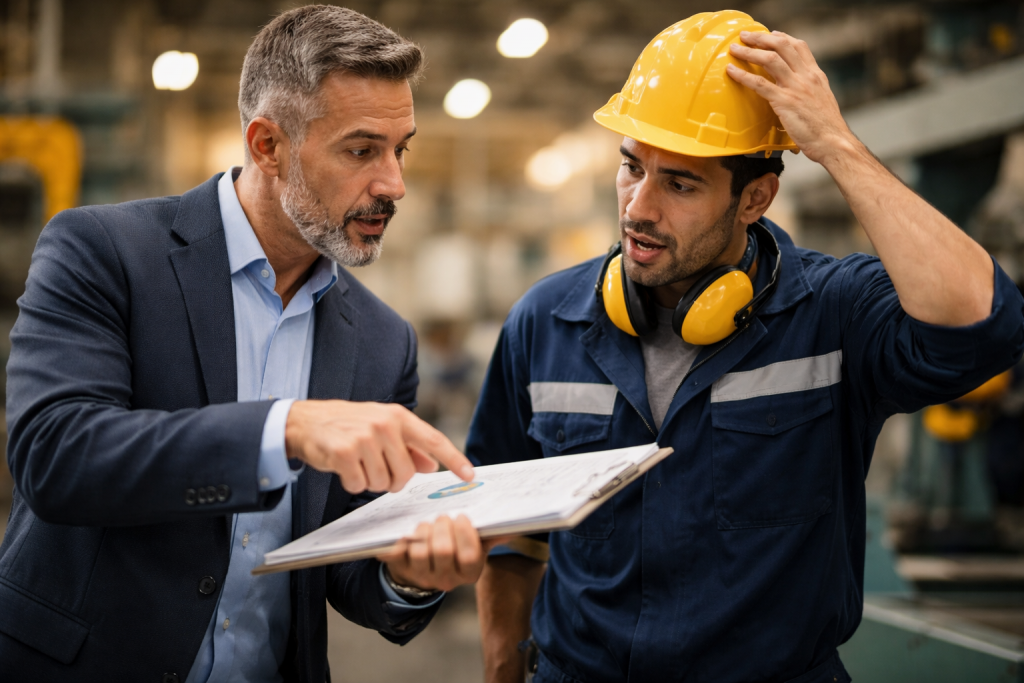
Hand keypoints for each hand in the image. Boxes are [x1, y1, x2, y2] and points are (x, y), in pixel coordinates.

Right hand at [285, 400, 473, 493]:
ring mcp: (364, 438)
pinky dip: (352, 482)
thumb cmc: (348, 425)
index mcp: (398, 417)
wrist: (306, 421)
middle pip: (406, 474)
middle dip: (393, 480)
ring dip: (371, 481)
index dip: (454, 459)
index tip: (470, 475)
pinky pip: (359, 484)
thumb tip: (431, 465)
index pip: (433, 440)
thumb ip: (408, 446)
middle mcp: (384, 425)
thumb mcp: (382, 428)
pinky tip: (344, 467)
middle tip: (376, 468)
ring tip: (358, 463)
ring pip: (383, 482)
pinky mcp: (344, 452)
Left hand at [377, 515, 509, 592]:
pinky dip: (400, 540)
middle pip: (443, 551)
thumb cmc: (456, 547)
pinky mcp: (401, 569)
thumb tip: (515, 523)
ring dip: (422, 531)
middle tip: (442, 516)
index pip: (469, 556)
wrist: (426, 565)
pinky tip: (405, 532)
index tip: (461, 516)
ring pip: (420, 552)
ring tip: (426, 523)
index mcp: (470, 572)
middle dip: (442, 527)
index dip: (465, 534)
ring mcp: (422, 576)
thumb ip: (492, 533)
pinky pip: (396, 554)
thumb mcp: (477, 542)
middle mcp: (447, 579)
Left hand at [726, 30, 855, 165]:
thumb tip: (799, 93)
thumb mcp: (821, 101)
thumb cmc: (826, 128)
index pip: (800, 46)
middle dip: (761, 38)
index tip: (770, 34)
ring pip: (770, 59)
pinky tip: (732, 71)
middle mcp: (806, 76)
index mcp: (816, 76)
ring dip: (749, 51)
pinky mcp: (785, 102)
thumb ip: (809, 92)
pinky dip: (743, 75)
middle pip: (783, 46)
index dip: (782, 38)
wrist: (833, 141)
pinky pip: (760, 83)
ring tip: (735, 48)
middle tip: (745, 36)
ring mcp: (796, 87)